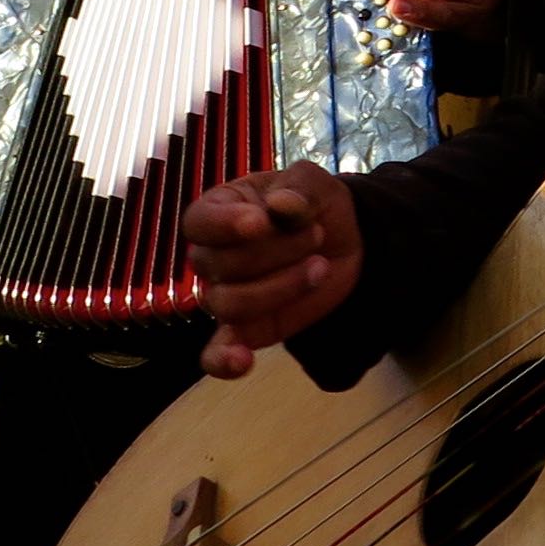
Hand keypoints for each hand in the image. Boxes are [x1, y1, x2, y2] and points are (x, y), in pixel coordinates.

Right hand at [182, 162, 362, 378]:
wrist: (345, 241)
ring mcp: (224, 295)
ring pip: (229, 303)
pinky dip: (224, 360)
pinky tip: (242, 362)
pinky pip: (217, 353)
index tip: (261, 223)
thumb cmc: (313, 206)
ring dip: (282, 287)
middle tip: (316, 234)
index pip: (199, 222)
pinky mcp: (245, 330)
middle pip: (220, 265)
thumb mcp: (314, 183)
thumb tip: (280, 205)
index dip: (225, 225)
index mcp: (218, 212)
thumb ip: (298, 188)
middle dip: (276, 251)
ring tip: (320, 267)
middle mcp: (212, 257)